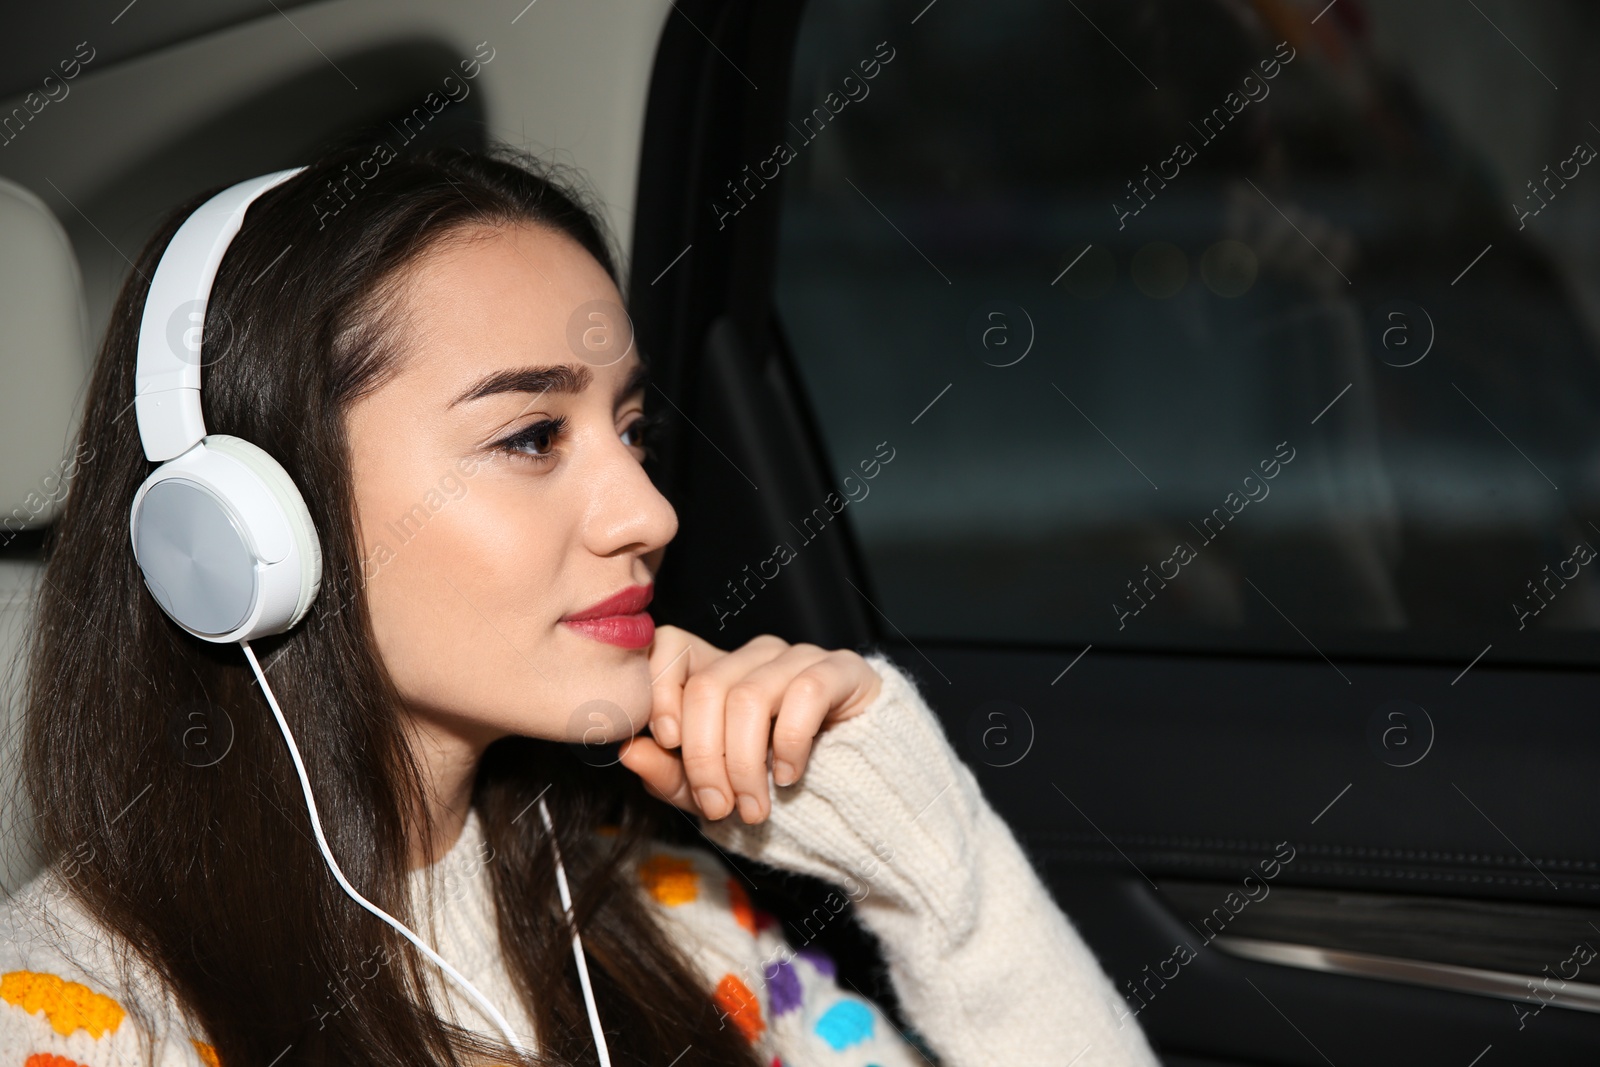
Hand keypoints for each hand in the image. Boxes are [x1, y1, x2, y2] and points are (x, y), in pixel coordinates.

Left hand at [617, 626, 883, 823]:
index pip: (671, 645)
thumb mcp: (719, 794)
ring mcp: (802, 659)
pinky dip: (788, 743)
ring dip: (744, 764)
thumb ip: (673, 776)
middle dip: (704, 757)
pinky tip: (790, 776)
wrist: (869, 807)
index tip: (666, 742)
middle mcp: (758, 657)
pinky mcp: (844, 672)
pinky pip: (804, 694)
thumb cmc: (788, 794)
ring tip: (755, 807)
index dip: (660, 688)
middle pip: (707, 685)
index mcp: (721, 674)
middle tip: (718, 808)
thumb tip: (629, 752)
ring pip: (748, 696)